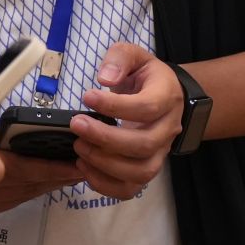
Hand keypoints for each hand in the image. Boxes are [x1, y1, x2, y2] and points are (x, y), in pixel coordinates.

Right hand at [0, 152, 85, 218]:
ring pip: (21, 195)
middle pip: (24, 187)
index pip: (17, 171)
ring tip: (74, 172)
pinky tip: (48, 180)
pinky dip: (32, 189)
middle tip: (86, 166)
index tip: (75, 163)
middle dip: (56, 176)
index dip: (50, 168)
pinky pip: (12, 200)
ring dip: (47, 184)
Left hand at [72, 41, 185, 200]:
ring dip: (105, 164)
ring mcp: (160, 153)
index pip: (146, 108)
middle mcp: (168, 129)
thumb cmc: (145, 77)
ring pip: (140, 172)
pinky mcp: (147, 168)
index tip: (87, 97)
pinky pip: (131, 188)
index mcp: (166, 97)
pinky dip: (106, 185)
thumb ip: (119, 59)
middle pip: (143, 144)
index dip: (115, 106)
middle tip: (76, 125)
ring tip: (79, 149)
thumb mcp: (135, 56)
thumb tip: (105, 78)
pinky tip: (84, 168)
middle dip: (105, 138)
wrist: (166, 97)